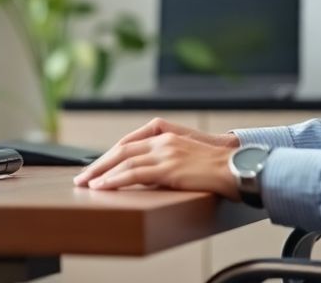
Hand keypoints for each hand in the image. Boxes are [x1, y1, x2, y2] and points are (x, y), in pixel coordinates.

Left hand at [74, 117, 239, 187]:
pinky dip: (114, 180)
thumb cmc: (217, 166)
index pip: (129, 142)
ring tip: (87, 184)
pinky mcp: (169, 168)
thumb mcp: (187, 157)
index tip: (96, 166)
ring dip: (102, 173)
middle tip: (82, 176)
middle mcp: (163, 140)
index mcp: (166, 133)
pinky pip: (134, 173)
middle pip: (122, 149)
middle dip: (99, 163)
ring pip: (124, 160)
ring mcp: (165, 152)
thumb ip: (166, 159)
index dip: (110, 155)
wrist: (237, 168)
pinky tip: (103, 187)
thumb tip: (148, 175)